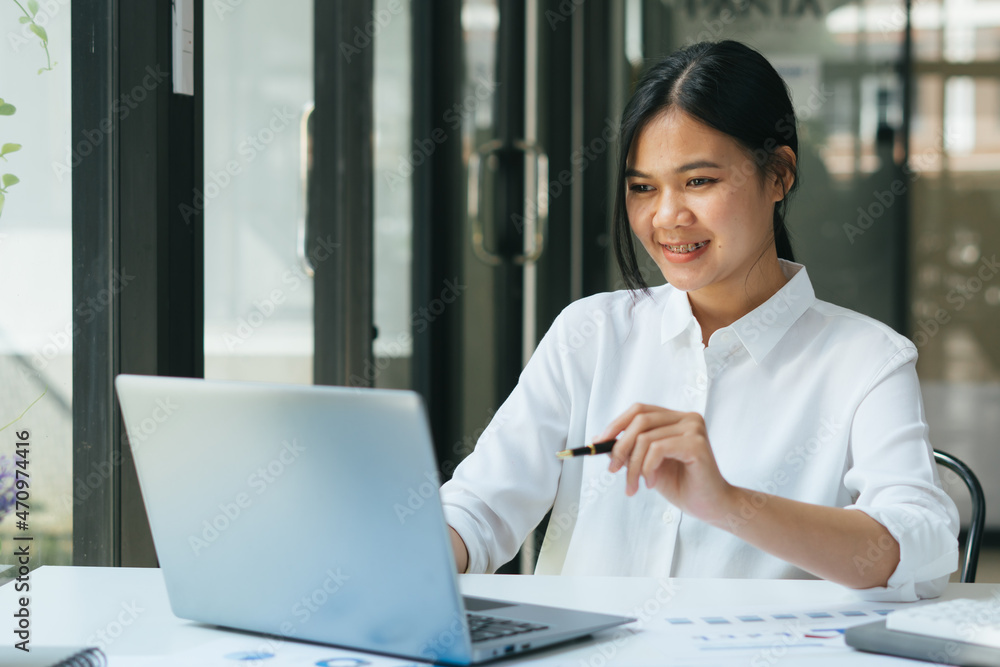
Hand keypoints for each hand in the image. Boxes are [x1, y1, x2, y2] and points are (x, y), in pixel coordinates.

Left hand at [598, 403, 734, 522]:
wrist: (710, 506)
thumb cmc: (681, 485)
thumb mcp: (647, 465)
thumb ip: (630, 450)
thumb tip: (601, 441)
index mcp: (675, 418)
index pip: (639, 410)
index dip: (616, 424)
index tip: (599, 443)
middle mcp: (687, 418)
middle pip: (640, 420)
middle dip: (620, 447)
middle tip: (612, 471)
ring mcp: (694, 428)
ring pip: (645, 439)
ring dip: (632, 467)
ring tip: (634, 486)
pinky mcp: (697, 444)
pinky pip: (657, 449)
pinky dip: (647, 468)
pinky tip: (652, 483)